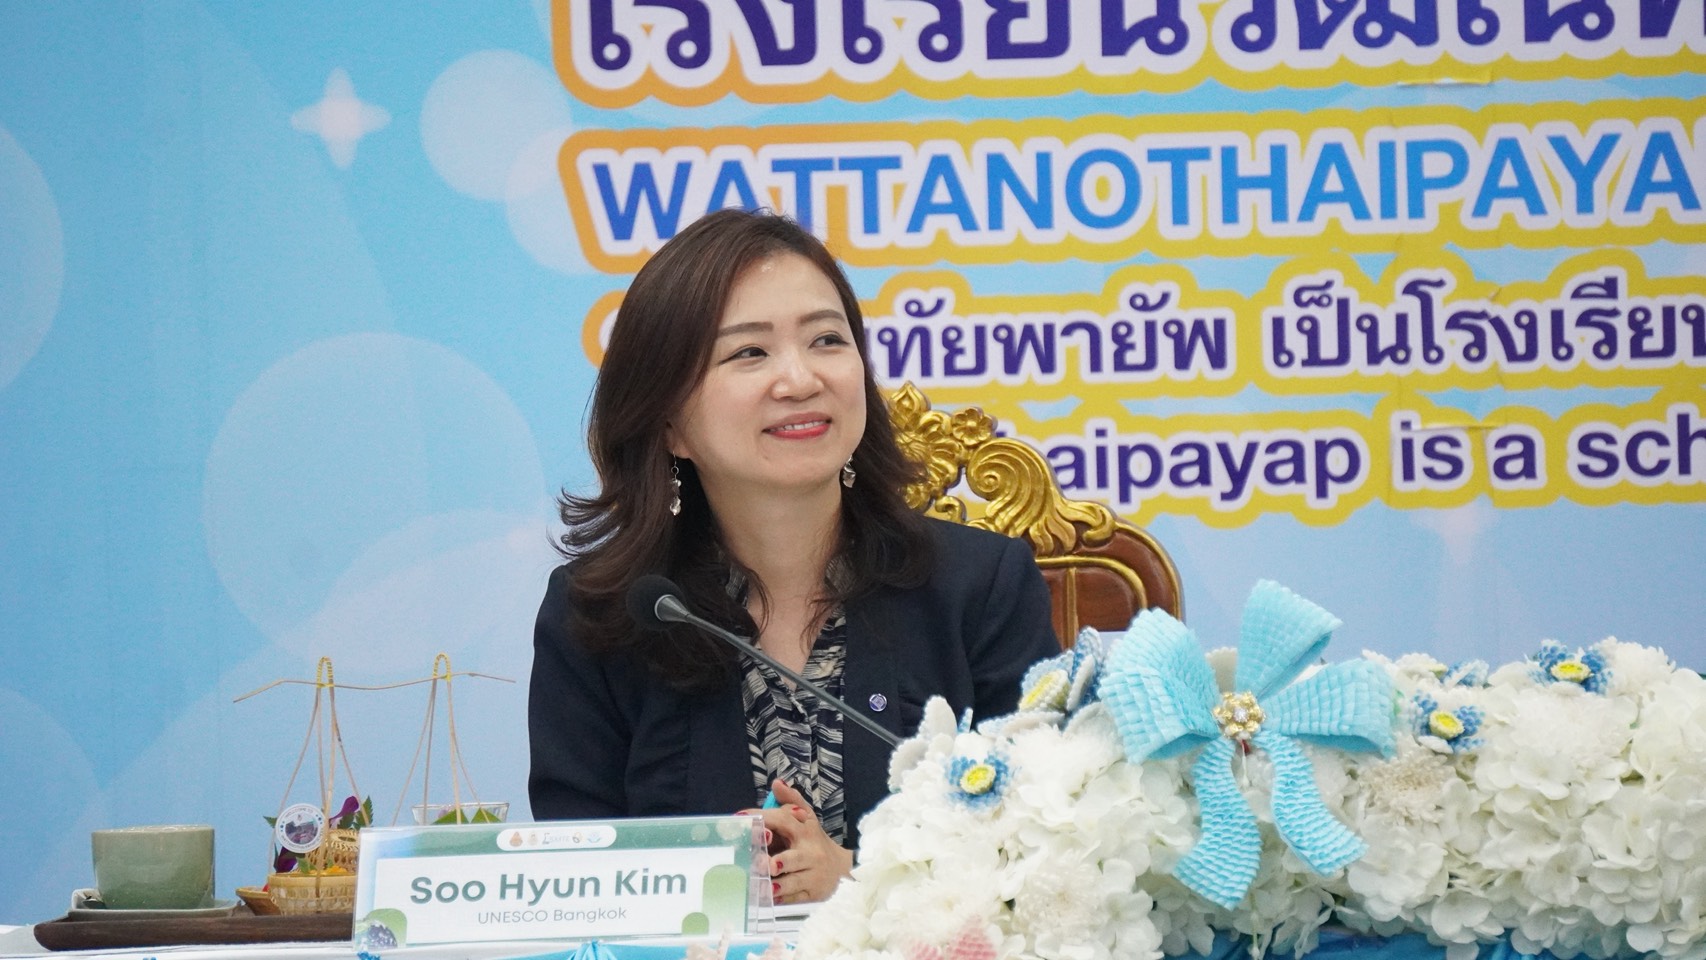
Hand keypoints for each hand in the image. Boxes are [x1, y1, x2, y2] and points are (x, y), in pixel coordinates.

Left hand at [759, 779, 852, 903]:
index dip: (763, 819)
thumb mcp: (806, 817)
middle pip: (794, 857)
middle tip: (762, 863)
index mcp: (804, 830)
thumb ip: (791, 799)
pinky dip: (783, 899)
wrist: (842, 867)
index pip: (783, 820)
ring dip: (778, 885)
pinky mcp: (813, 893)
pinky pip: (796, 898)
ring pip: (794, 881)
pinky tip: (770, 899)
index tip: (740, 819)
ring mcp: (812, 875)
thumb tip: (776, 783)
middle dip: (779, 861)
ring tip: (764, 886)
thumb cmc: (813, 840)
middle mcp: (810, 853)